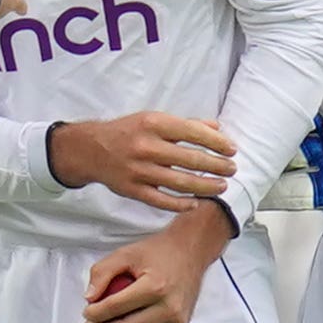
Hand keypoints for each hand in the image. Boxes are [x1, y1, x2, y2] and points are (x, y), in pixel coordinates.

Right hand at [47, 112, 235, 210]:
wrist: (91, 149)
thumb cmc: (127, 132)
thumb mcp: (154, 119)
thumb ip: (185, 124)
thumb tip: (216, 128)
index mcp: (154, 124)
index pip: (193, 133)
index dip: (216, 143)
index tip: (232, 149)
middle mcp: (146, 146)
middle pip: (190, 159)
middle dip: (216, 166)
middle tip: (231, 169)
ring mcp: (139, 170)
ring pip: (180, 182)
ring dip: (205, 186)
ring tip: (221, 187)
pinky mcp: (132, 190)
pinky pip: (161, 200)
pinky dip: (180, 204)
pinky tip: (195, 203)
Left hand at [81, 206, 236, 322]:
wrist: (191, 251)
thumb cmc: (158, 251)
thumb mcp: (126, 254)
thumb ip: (102, 272)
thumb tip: (89, 298)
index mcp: (155, 287)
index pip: (116, 308)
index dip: (95, 313)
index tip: (86, 311)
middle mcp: (169, 307)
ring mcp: (176, 320)